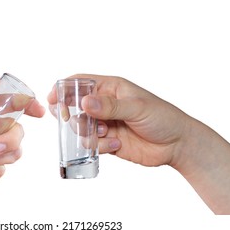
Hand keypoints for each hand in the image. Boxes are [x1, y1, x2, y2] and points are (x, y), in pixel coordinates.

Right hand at [48, 74, 190, 167]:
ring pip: (80, 127)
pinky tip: (116, 144)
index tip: (52, 99)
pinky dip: (99, 146)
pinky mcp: (107, 140)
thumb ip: (110, 106)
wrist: (176, 145)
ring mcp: (105, 123)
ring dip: (87, 133)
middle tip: (75, 123)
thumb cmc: (162, 118)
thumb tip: (84, 102)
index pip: (80, 83)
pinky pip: (91, 144)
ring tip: (106, 134)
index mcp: (111, 88)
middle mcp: (104, 105)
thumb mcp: (137, 108)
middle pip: (75, 107)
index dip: (64, 89)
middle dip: (72, 116)